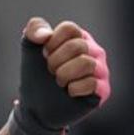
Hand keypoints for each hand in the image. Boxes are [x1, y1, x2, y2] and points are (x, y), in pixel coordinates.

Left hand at [8, 17, 110, 134]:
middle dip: (55, 61)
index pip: (70, 28)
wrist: (36, 106)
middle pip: (78, 46)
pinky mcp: (103, 90)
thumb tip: (45, 34)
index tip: (44, 55)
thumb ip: (34, 30)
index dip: (51, 43)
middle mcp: (94, 51)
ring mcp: (101, 70)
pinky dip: (73, 88)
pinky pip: (92, 83)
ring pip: (87, 63)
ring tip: (59, 82)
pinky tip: (69, 92)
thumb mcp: (30, 48)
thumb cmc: (36, 74)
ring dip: (64, 74)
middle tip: (50, 71)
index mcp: (79, 37)